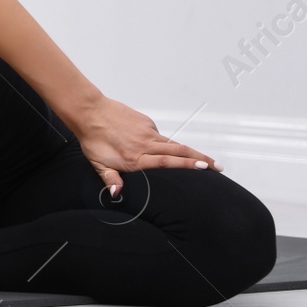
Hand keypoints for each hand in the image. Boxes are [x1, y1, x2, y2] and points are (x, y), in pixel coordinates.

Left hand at [71, 97, 220, 197]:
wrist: (88, 112)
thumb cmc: (92, 138)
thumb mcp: (97, 164)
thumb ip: (110, 179)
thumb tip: (117, 194)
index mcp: (135, 157)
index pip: (167, 162)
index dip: (187, 165)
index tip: (205, 168)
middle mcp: (145, 144)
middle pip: (180, 151)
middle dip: (201, 159)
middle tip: (218, 167)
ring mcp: (148, 132)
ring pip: (174, 144)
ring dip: (191, 152)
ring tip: (206, 161)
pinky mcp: (146, 123)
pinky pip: (160, 136)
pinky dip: (167, 144)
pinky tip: (164, 149)